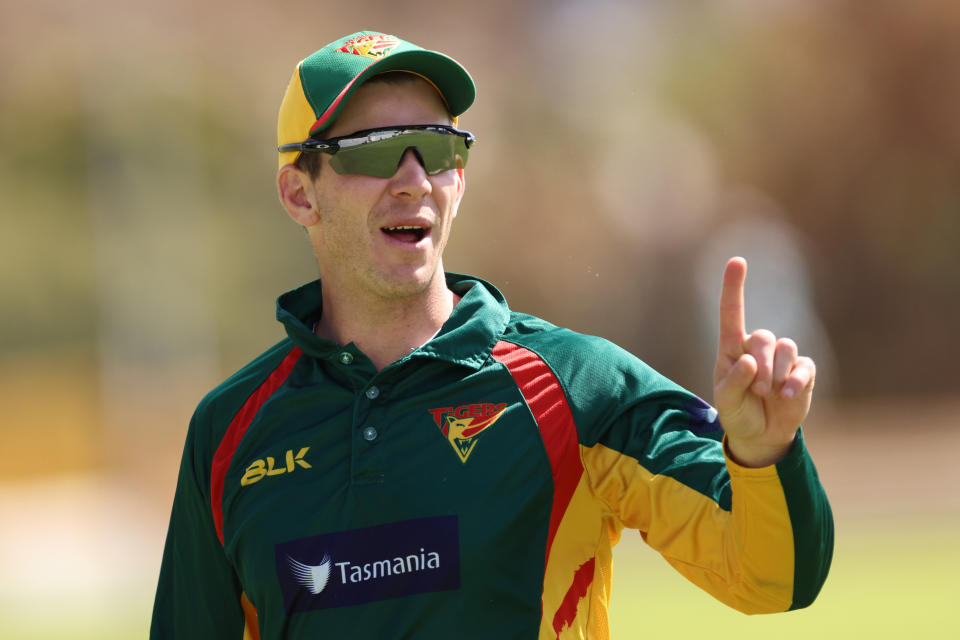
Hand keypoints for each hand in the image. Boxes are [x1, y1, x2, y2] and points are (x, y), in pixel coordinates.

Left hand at [713, 257, 815, 466]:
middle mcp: (757, 348)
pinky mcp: (802, 372)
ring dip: (777, 373)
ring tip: (769, 393)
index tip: (737, 260)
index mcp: (732, 349)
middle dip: (761, 363)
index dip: (734, 286)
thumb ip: (734, 381)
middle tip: (757, 388)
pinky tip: (788, 395)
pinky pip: (803, 367)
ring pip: (786, 348)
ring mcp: (782, 359)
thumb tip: (749, 360)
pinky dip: (796, 381)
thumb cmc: (737, 413)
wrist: (761, 435)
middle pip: (764, 337)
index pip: (732, 312)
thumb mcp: (726, 401)